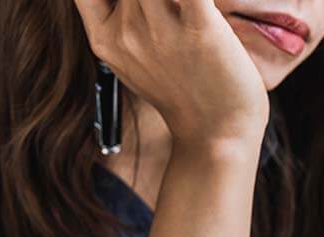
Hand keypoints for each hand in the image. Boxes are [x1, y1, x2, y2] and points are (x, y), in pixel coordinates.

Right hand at [73, 0, 268, 148]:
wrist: (217, 136)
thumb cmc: (183, 93)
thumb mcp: (134, 60)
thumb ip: (118, 21)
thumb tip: (117, 0)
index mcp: (106, 38)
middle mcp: (127, 31)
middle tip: (169, 4)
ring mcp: (161, 32)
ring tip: (188, 4)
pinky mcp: (201, 31)